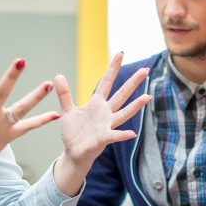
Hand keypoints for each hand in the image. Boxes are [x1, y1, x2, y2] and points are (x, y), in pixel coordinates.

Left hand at [53, 52, 150, 193]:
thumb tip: (58, 74)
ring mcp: (106, 125)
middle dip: (133, 82)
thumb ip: (64, 93)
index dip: (113, 67)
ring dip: (135, 106)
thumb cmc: (73, 132)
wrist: (73, 152)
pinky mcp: (103, 138)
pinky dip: (123, 134)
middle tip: (146, 69)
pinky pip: (114, 135)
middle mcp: (105, 112)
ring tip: (147, 97)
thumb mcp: (66, 110)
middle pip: (121, 94)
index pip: (106, 81)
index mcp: (96, 103)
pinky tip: (132, 133)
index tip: (121, 53)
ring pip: (123, 112)